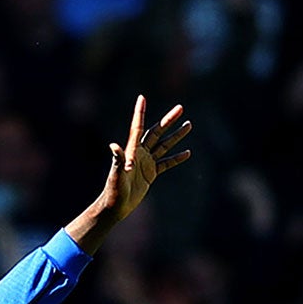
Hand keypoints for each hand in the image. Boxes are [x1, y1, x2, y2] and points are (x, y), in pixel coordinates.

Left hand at [94, 96, 192, 226]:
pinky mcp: (151, 173)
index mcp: (132, 150)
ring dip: (176, 135)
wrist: (116, 206)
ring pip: (164, 145)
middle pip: (156, 132)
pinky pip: (166, 163)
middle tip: (181, 108)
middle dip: (168, 120)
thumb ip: (117, 160)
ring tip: (189, 124)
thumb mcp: (116, 174)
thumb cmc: (114, 190)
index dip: (140, 112)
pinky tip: (187, 152)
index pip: (138, 127)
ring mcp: (146, 162)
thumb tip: (113, 146)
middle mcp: (140, 153)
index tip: (142, 97)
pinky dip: (176, 158)